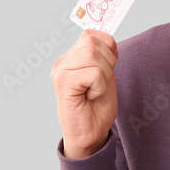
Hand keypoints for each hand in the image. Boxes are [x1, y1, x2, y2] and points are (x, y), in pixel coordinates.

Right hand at [50, 29, 119, 159]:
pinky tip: (90, 97)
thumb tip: (108, 38)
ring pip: (93, 55)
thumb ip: (104, 56)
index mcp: (71, 58)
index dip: (108, 48)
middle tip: (100, 83)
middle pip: (93, 42)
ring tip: (94, 90)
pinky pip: (93, 73)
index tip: (106, 69)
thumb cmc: (97, 108)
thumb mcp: (106, 75)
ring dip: (103, 76)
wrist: (90, 134)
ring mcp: (60, 72)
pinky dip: (99, 86)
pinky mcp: (63, 83)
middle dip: (107, 62)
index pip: (91, 34)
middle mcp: (62, 62)